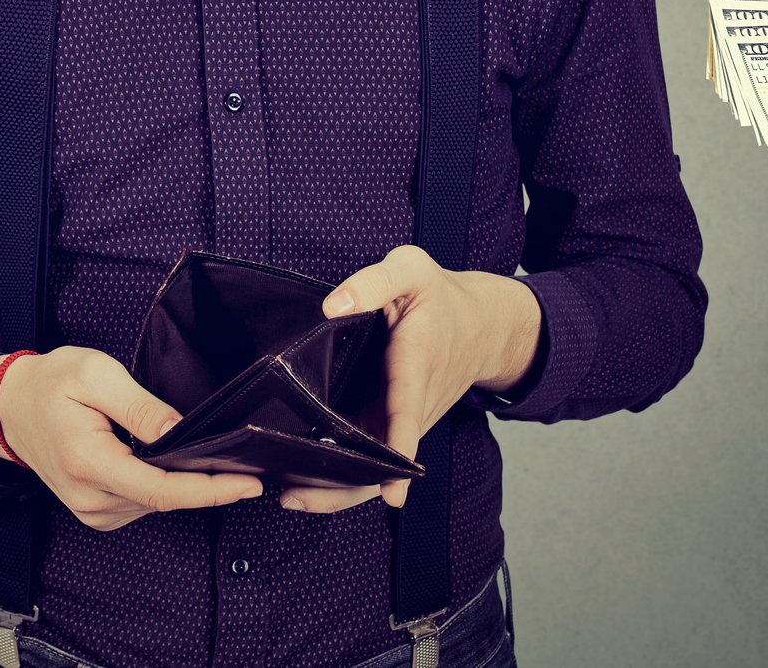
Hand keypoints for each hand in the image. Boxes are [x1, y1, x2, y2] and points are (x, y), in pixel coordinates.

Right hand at [0, 346, 262, 530]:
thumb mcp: (95, 375)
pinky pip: (140, 503)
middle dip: (207, 484)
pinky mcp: (95, 511)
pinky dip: (161, 486)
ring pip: (154, 504)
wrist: (9, 406)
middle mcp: (89, 497)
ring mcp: (91, 509)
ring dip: (183, 484)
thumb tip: (178, 431)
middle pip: (163, 500)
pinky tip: (168, 463)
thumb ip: (139, 406)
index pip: (160, 489)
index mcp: (88, 463)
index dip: (209, 490)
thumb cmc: (49, 383)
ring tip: (206, 455)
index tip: (248, 485)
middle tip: (245, 462)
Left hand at [283, 245, 540, 513]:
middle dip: (345, 487)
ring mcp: (405, 421)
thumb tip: (334, 305)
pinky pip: (373, 459)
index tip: (393, 489)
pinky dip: (344, 475)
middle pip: (384, 461)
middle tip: (294, 497)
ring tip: (288, 495)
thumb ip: (374, 282)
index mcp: (415, 365)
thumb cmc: (439, 297)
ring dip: (338, 488)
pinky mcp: (396, 425)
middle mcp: (414, 404)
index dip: (397, 447)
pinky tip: (305, 479)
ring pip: (377, 468)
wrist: (479, 324)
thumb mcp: (410, 270)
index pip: (406, 412)